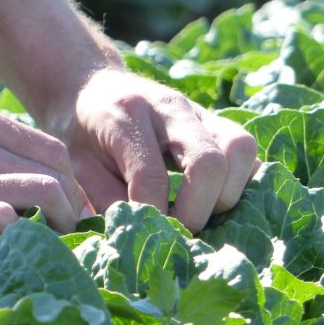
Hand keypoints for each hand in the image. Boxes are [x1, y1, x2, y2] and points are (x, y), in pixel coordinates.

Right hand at [0, 104, 82, 261]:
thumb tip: (49, 175)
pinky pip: (9, 223)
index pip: (50, 147)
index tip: (66, 204)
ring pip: (44, 191)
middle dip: (71, 202)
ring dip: (59, 220)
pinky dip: (22, 236)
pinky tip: (14, 248)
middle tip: (67, 226)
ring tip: (52, 238)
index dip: (69, 180)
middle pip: (55, 169)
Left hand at [56, 69, 259, 231]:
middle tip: (175, 227)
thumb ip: (107, 201)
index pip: (151, 176)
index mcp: (125, 115)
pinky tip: (210, 196)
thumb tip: (141, 237)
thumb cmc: (80, 134)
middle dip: (196, 210)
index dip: (152, 214)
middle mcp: (170, 107)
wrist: (89, 87)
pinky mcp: (217, 120)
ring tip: (195, 211)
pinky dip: (238, 180)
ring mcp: (200, 110)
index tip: (145, 231)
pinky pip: (246, 150)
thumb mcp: (77, 168)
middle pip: (209, 163)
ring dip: (225, 194)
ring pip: (240, 150)